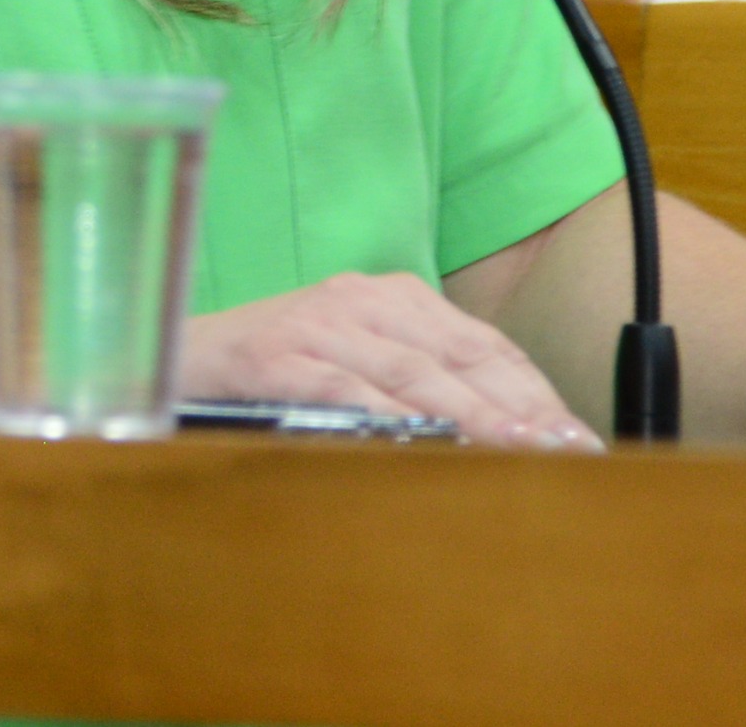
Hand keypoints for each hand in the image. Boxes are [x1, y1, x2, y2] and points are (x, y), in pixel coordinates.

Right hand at [184, 270, 603, 450]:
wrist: (170, 353)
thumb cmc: (271, 369)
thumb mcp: (354, 360)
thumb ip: (416, 383)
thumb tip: (499, 434)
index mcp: (391, 297)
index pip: (483, 343)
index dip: (534, 390)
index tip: (575, 434)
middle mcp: (363, 300)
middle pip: (461, 356)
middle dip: (520, 406)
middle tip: (566, 449)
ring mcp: (321, 324)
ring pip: (415, 373)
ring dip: (472, 414)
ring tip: (517, 449)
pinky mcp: (280, 355)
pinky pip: (348, 388)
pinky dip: (392, 416)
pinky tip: (428, 443)